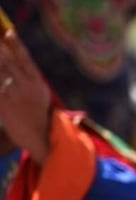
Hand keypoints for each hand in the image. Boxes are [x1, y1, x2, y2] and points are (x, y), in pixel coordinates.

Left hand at [0, 30, 51, 163]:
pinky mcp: (4, 107)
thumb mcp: (39, 93)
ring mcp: (15, 97)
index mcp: (37, 83)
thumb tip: (13, 57)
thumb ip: (27, 76)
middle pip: (8, 63)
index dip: (17, 45)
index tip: (9, 33)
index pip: (26, 59)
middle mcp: (27, 87)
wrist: (40, 137)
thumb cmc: (38, 112)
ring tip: (0, 72)